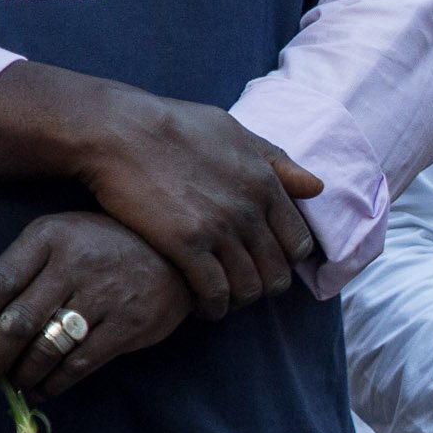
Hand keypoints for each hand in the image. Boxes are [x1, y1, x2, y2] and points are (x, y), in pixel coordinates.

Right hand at [0, 60, 325, 320]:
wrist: (116, 129)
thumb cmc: (172, 125)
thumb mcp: (233, 132)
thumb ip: (276, 162)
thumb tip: (316, 186)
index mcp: (265, 183)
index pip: (298, 242)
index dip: (285, 260)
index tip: (266, 263)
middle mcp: (249, 209)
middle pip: (277, 272)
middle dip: (263, 286)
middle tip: (243, 288)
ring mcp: (219, 228)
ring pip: (249, 288)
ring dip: (238, 301)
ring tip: (223, 300)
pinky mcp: (185, 244)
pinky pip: (215, 292)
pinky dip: (213, 307)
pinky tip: (203, 306)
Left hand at [0, 213, 191, 398]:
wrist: (175, 251)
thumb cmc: (104, 246)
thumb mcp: (61, 237)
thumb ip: (24, 268)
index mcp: (49, 237)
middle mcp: (74, 265)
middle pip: (17, 321)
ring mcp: (104, 296)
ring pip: (46, 347)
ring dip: (20, 375)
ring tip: (9, 387)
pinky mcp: (129, 325)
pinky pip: (80, 363)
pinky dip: (54, 383)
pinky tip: (41, 390)